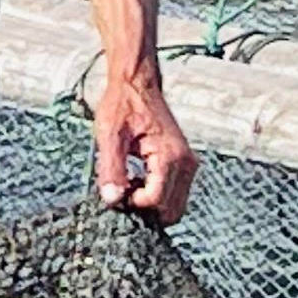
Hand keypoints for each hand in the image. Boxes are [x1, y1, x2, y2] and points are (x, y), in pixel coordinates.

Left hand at [91, 63, 196, 225]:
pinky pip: (174, 195)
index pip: (155, 201)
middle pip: (170, 212)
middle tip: (122, 191)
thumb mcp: (109, 134)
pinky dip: (156, 196)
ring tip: (129, 184)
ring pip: (174, 208)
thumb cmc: (122, 105)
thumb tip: (112, 200)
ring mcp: (188, 165)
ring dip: (150, 205)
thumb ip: (111, 168)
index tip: (116, 189)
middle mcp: (186, 163)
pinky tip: (137, 179)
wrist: (137, 85)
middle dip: (144, 210)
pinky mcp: (184, 165)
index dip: (132, 203)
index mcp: (169, 156)